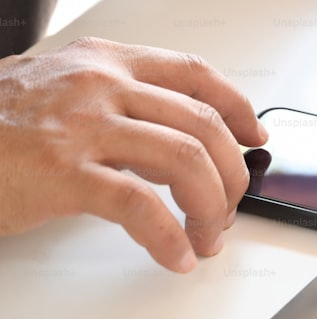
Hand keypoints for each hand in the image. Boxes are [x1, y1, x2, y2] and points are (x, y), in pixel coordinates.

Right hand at [0, 37, 267, 271]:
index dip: (238, 107)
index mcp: (103, 62)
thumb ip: (116, 105)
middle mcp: (100, 84)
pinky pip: (142, 207)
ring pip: (185, 161)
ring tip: (207, 236)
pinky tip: (175, 256)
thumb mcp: (58, 91)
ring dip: (211, 207)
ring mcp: (81, 126)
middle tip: (229, 207)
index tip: (256, 136)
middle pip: (202, 124)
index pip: (195, 74)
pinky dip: (170, 237)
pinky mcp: (62, 172)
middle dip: (231, 174)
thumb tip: (174, 143)